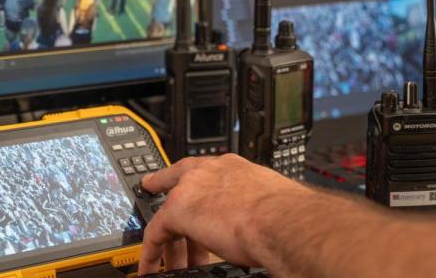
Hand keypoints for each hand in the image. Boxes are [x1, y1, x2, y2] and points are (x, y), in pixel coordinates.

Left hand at [138, 154, 308, 274]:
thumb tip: (257, 220)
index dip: (183, 182)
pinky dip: (152, 254)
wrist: (281, 220)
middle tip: (177, 243)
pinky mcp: (177, 210)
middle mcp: (208, 172)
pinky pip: (155, 235)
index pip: (199, 171)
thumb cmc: (285, 214)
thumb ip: (251, 205)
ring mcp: (190, 189)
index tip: (166, 183)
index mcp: (232, 167)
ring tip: (174, 266)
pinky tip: (151, 268)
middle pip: (181, 196)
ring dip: (172, 246)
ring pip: (169, 218)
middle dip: (180, 224)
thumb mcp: (265, 202)